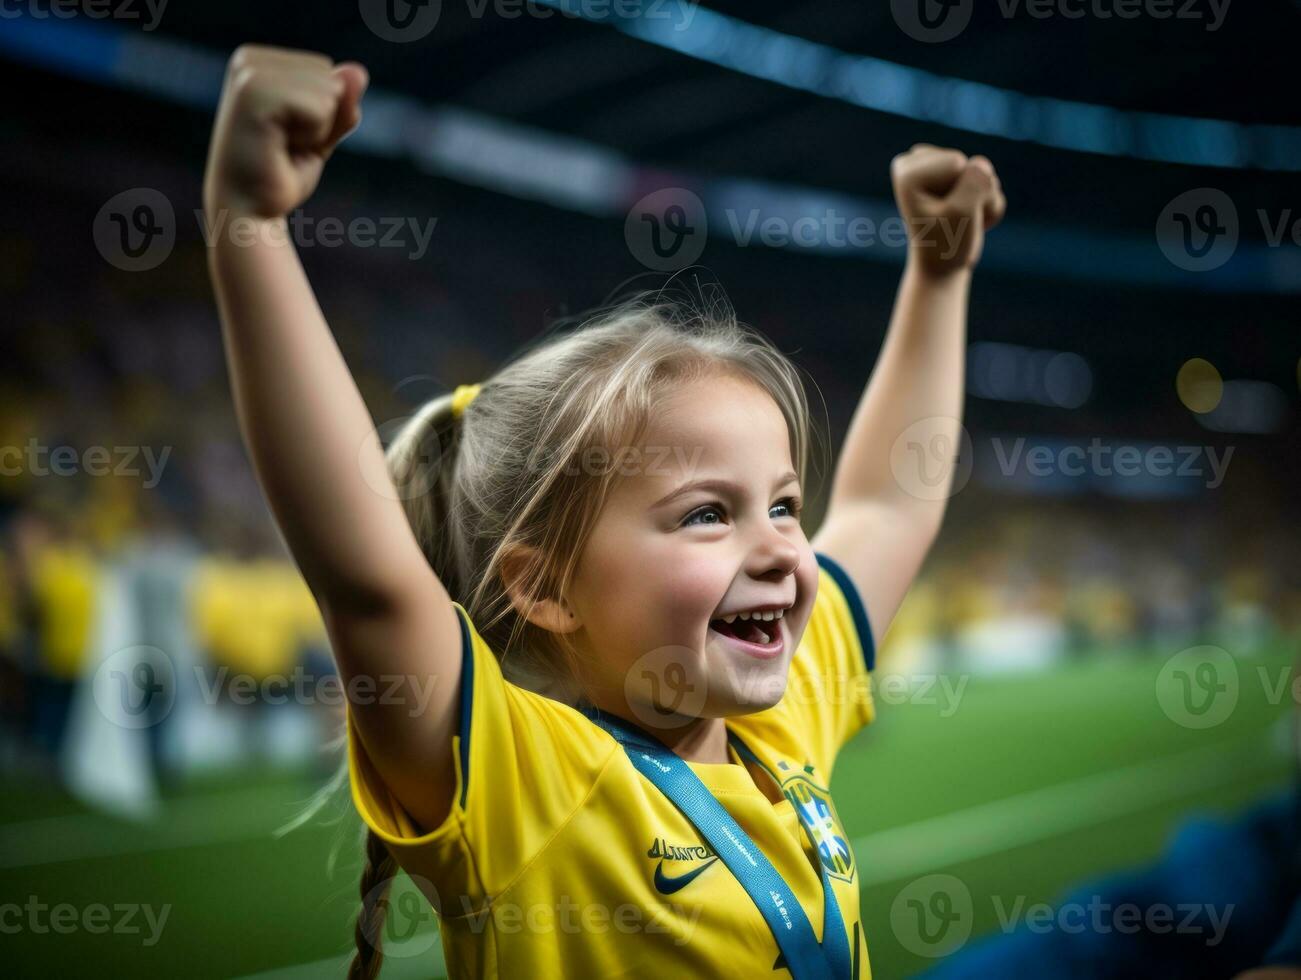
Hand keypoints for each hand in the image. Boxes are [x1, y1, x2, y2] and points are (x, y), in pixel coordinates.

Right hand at [203, 44, 367, 219]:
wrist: (250, 213)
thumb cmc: (282, 175)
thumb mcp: (323, 134)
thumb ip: (343, 102)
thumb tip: (358, 72)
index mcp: (259, 62)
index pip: (327, 70)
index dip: (321, 113)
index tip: (287, 137)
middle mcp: (248, 59)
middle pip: (330, 76)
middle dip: (322, 120)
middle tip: (284, 146)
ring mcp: (248, 73)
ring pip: (329, 90)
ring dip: (317, 130)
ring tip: (279, 147)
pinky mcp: (253, 92)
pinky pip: (320, 107)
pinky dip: (313, 135)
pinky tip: (278, 147)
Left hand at [890, 144, 1005, 274]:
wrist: (944, 265)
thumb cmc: (946, 243)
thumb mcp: (962, 216)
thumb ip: (976, 182)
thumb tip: (981, 162)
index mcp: (908, 172)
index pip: (957, 164)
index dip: (959, 195)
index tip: (941, 217)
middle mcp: (919, 162)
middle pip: (971, 165)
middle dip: (973, 197)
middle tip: (953, 221)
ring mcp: (940, 165)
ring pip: (984, 172)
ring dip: (983, 202)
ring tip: (961, 221)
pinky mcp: (959, 173)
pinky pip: (991, 181)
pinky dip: (988, 205)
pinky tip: (971, 218)